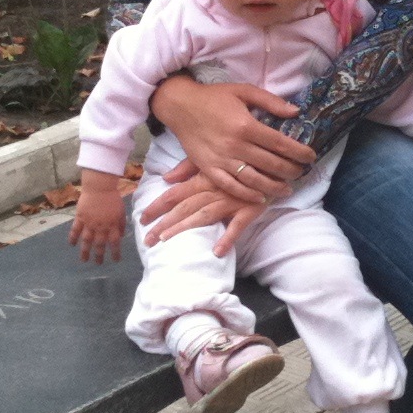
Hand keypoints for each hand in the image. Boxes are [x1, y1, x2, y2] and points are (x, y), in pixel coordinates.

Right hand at [68, 182, 126, 263]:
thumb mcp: (121, 211)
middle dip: (99, 256)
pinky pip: (75, 230)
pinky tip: (71, 245)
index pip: (115, 243)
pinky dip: (73, 238)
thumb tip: (120, 236)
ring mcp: (89, 224)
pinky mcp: (80, 218)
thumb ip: (121, 224)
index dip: (115, 253)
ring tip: (84, 260)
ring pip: (86, 241)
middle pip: (99, 245)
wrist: (99, 187)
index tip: (115, 261)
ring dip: (85, 252)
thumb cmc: (112, 198)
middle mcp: (101, 227)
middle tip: (98, 264)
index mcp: (112, 226)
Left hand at [138, 161, 267, 257]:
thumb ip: (187, 168)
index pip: (174, 194)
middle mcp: (213, 189)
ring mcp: (232, 200)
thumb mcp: (211, 161)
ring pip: (204, 215)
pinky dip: (228, 238)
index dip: (157, 207)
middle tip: (146, 240)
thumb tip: (166, 178)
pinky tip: (217, 251)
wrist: (272, 161)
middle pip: (183, 208)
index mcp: (202, 178)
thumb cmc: (239, 162)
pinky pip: (238, 225)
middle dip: (163, 223)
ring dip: (184, 228)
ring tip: (166, 240)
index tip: (141, 220)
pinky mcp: (250, 209)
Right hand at [151, 74, 315, 205]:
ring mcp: (221, 159)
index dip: (299, 152)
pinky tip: (261, 197)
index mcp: (245, 125)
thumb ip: (270, 101)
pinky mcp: (209, 168)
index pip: (280, 143)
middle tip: (302, 172)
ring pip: (254, 180)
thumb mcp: (243, 91)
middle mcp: (235, 145)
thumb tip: (295, 112)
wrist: (180, 106)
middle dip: (291, 171)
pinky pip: (231, 186)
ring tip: (287, 188)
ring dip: (274, 187)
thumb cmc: (214, 97)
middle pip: (271, 164)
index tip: (311, 157)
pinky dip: (247, 195)